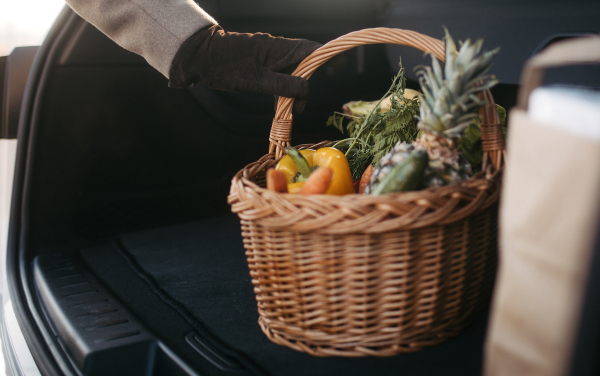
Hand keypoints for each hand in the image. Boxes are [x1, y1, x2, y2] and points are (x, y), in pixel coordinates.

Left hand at [168, 25, 345, 112]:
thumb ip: (283, 84)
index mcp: (277, 49)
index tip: (342, 65)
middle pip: (303, 66)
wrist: (197, 57)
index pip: (310, 50)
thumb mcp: (255, 80)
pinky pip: (279, 77)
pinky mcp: (259, 65)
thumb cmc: (224, 65)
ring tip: (289, 110)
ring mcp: (268, 57)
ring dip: (294, 91)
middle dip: (306, 86)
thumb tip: (307, 88)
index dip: (328, 57)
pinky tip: (280, 104)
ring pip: (291, 74)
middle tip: (298, 107)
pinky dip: (283, 90)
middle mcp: (276, 51)